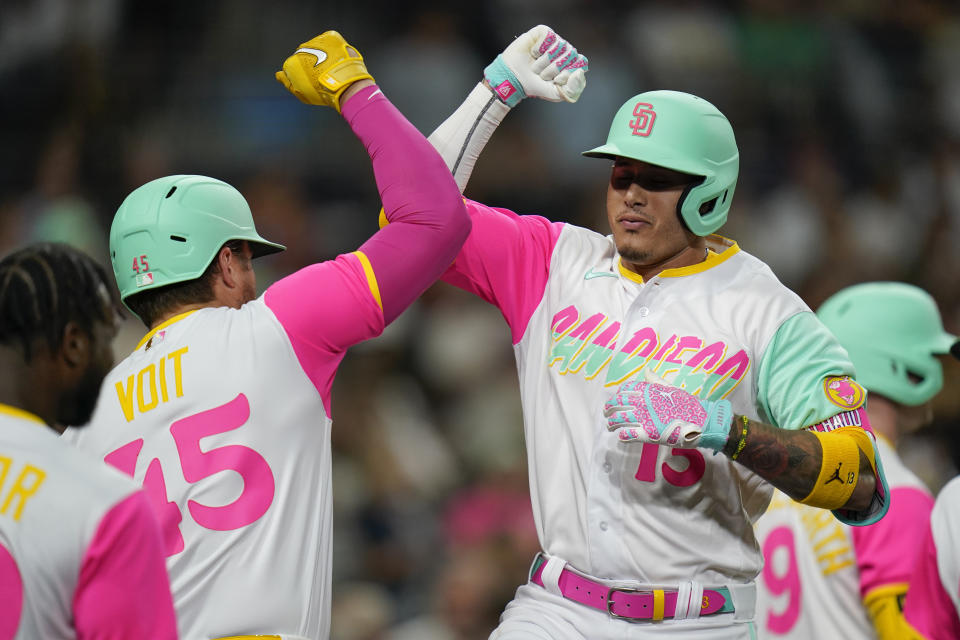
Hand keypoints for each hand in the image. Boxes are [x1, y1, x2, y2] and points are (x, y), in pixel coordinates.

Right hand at [276, 30, 373, 111]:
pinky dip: (334, 48)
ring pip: (319, 47)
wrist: (345, 84)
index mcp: (292, 61)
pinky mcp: (330, 36)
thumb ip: (288, 82)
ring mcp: (316, 41)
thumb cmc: (322, 92)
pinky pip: (331, 41)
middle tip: (327, 75)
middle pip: (307, 54)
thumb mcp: (302, 93)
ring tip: (334, 68)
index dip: (307, 74)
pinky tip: (339, 59)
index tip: (316, 82)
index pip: (297, 65)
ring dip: (325, 54)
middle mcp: (301, 48)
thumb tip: (278, 74)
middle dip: (315, 62)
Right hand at [484, 25, 587, 107]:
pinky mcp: (543, 32)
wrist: (514, 79)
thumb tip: (579, 72)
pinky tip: (533, 53)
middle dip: (555, 68)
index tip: (556, 80)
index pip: (581, 62)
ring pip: (560, 45)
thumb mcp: (556, 94)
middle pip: (571, 53)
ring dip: (544, 61)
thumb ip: (573, 90)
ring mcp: (554, 40)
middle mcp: (565, 50)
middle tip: (543, 75)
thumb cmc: (535, 86)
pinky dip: (539, 48)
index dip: (568, 72)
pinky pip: (549, 36)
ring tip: (535, 66)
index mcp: (571, 63)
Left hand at [603, 380, 733, 450]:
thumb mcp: (671, 388)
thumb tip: (646, 369)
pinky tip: (621, 437)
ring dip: (612, 423)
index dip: (618, 394)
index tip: (616, 399)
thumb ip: (656, 380)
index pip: (625, 389)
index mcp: (649, 390)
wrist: (702, 420)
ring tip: (610, 426)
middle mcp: (644, 402)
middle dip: (609, 408)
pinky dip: (622, 436)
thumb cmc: (688, 404)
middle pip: (618, 403)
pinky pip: (628, 434)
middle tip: (606, 414)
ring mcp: (645, 418)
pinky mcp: (648, 434)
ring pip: (619, 419)